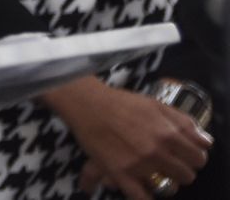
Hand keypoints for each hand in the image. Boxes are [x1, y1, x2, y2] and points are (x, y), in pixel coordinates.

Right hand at [42, 77, 211, 198]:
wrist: (87, 103)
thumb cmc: (120, 102)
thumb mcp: (156, 104)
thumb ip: (183, 121)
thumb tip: (205, 141)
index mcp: (168, 132)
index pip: (198, 157)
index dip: (195, 157)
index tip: (188, 156)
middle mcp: (157, 150)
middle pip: (187, 175)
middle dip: (182, 171)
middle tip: (172, 165)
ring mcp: (140, 164)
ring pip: (170, 188)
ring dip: (167, 183)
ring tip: (158, 175)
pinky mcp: (121, 173)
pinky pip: (141, 198)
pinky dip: (146, 199)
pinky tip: (145, 193)